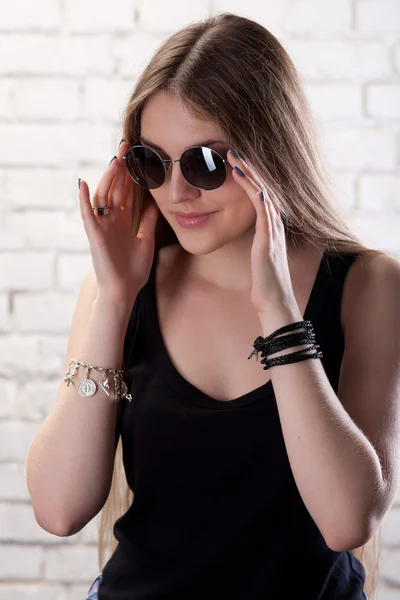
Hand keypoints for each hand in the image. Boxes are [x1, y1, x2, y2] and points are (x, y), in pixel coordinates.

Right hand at [78, 141, 159, 303]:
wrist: (124, 290)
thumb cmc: (133, 269)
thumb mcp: (146, 239)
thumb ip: (148, 221)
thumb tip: (157, 203)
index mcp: (123, 221)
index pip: (126, 192)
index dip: (131, 174)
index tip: (137, 156)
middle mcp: (111, 220)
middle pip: (114, 189)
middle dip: (120, 169)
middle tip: (125, 148)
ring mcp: (102, 227)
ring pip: (102, 197)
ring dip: (107, 178)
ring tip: (115, 160)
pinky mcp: (95, 236)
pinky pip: (88, 216)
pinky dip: (84, 200)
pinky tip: (84, 184)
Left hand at [227, 149, 295, 313]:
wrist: (274, 301)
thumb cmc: (264, 281)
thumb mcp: (259, 256)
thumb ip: (258, 241)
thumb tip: (250, 234)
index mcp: (270, 227)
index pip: (261, 194)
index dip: (249, 176)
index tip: (235, 161)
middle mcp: (274, 225)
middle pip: (264, 188)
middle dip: (249, 168)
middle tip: (233, 149)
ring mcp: (273, 232)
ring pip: (264, 196)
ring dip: (250, 176)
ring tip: (235, 157)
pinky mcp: (268, 241)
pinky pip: (264, 214)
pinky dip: (258, 197)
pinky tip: (251, 183)